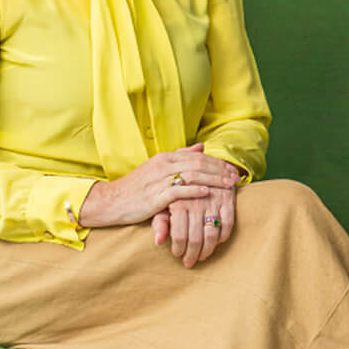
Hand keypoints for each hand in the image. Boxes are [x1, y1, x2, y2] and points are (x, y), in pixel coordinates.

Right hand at [77, 144, 239, 229]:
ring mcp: (159, 180)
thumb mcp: (158, 168)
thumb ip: (180, 157)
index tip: (232, 169)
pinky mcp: (155, 196)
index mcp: (165, 158)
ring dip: (213, 180)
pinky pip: (177, 192)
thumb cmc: (137, 187)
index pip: (196, 156)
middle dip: (219, 171)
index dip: (216, 162)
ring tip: (228, 185)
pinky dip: (194, 191)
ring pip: (192, 176)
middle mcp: (163, 166)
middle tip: (235, 178)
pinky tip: (207, 193)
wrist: (112, 200)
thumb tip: (201, 147)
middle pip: (198, 165)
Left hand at [152, 183, 235, 266]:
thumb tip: (158, 242)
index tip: (178, 255)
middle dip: (192, 255)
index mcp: (179, 202)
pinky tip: (216, 242)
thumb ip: (160, 221)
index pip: (179, 235)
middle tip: (189, 262)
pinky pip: (228, 224)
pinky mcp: (227, 199)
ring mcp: (214, 201)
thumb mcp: (163, 202)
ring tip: (202, 256)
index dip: (179, 249)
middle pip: (196, 238)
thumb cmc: (176, 188)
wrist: (197, 164)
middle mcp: (197, 202)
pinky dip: (223, 237)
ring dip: (208, 250)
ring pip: (213, 235)